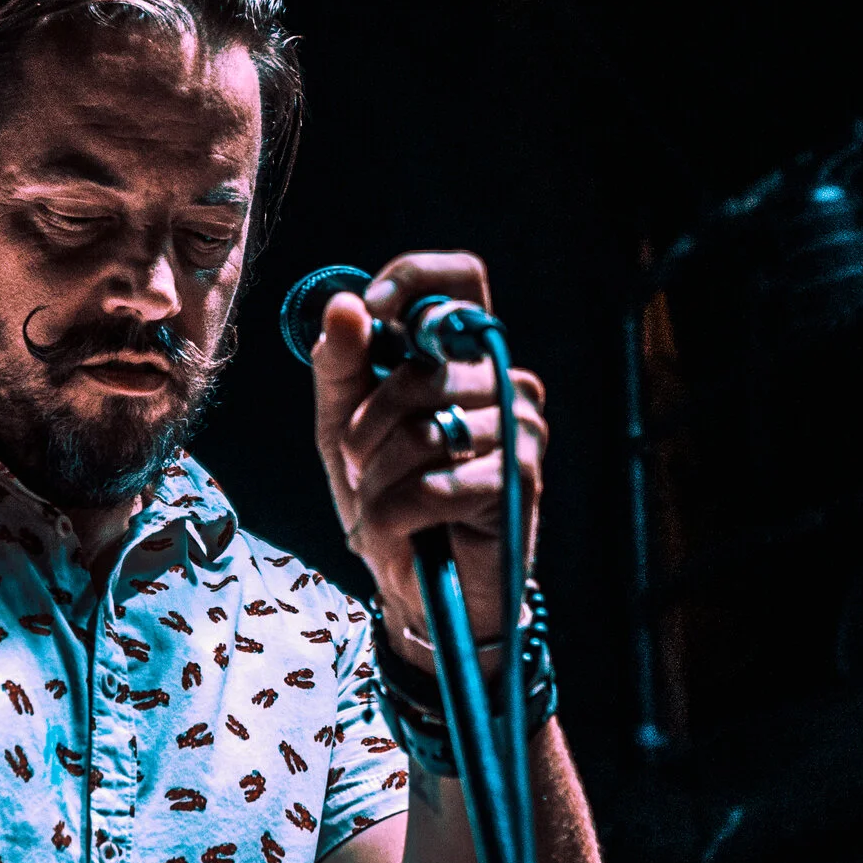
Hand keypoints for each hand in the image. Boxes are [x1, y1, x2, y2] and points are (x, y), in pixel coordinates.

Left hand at [310, 251, 547, 647]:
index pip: (462, 278)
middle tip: (360, 467)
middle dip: (365, 428)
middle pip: (417, 371)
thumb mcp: (343, 424)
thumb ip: (342, 363)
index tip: (373, 309)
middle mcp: (503, 379)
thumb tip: (348, 305)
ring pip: (421, 432)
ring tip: (380, 502)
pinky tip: (399, 529)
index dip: (415, 279)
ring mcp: (520, 427)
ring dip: (377, 478)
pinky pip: (434, 482)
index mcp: (463, 355)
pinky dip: (394, 513)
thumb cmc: (384, 494)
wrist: (414, 584)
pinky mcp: (521, 479)